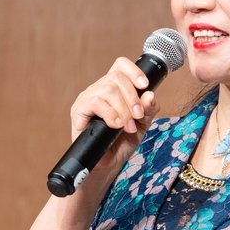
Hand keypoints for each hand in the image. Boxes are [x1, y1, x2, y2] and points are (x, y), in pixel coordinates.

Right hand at [69, 57, 160, 178]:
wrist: (108, 164)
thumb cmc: (122, 142)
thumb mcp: (142, 124)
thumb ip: (148, 109)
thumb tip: (150, 95)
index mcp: (114, 88)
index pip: (120, 65)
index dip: (134, 71)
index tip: (144, 85)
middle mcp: (99, 89)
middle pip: (117, 77)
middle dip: (133, 98)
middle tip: (137, 117)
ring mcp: (87, 98)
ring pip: (108, 89)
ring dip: (124, 109)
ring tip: (127, 126)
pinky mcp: (79, 111)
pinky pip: (96, 102)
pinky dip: (111, 114)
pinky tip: (116, 125)